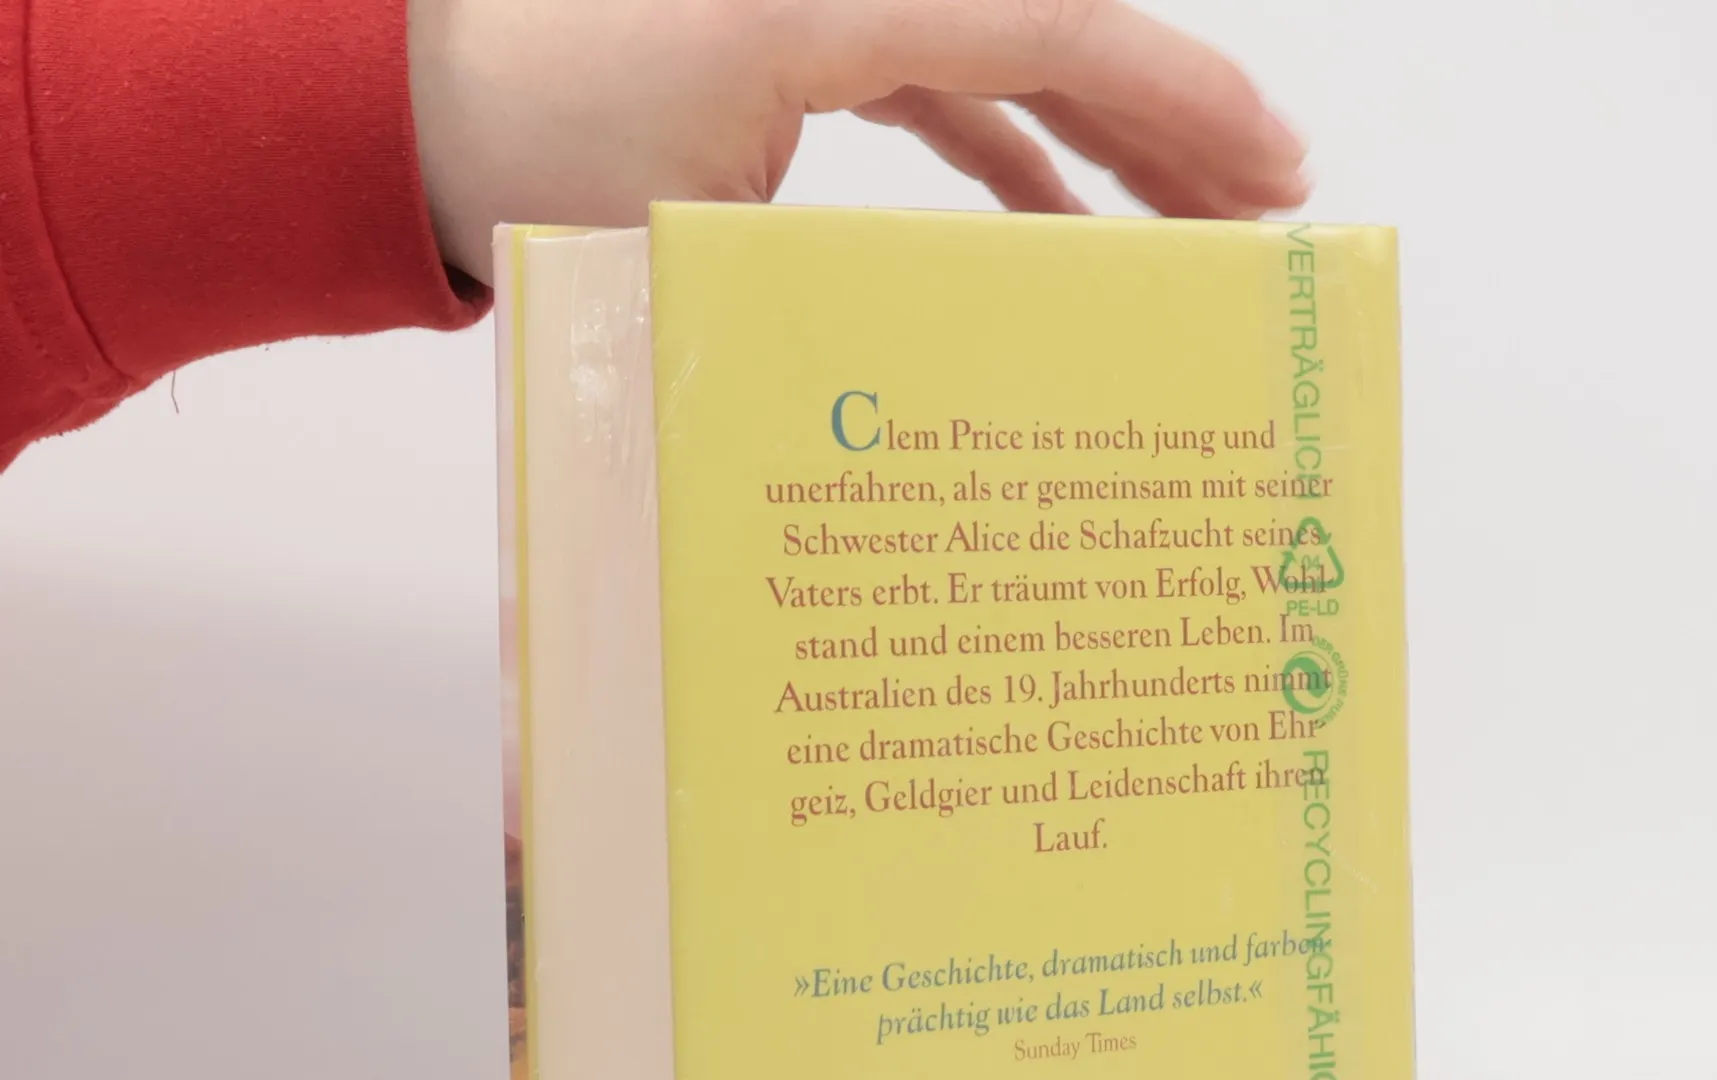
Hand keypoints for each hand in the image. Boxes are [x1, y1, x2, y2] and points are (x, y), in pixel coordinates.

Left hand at [408, 0, 1309, 283]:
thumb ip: (838, 278)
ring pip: (1002, 68)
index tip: (1272, 170)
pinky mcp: (794, 57)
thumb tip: (966, 365)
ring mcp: (824, 15)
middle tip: (1272, 203)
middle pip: (1053, 37)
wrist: (400, 113)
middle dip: (1170, 122)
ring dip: (1099, 146)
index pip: (1052, 33)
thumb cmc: (518, 153)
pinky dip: (1004, 161)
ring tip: (1191, 233)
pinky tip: (1059, 233)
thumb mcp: (693, 239)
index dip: (1179, 104)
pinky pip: (934, 96)